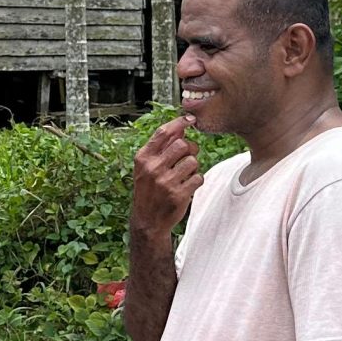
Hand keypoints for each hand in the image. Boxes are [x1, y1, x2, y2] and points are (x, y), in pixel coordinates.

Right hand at [131, 118, 201, 237]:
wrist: (148, 221)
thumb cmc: (149, 190)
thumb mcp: (145, 168)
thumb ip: (160, 149)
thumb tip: (180, 128)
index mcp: (143, 158)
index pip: (163, 133)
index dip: (179, 122)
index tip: (190, 119)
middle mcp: (152, 168)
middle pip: (182, 144)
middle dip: (190, 148)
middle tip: (188, 156)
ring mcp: (165, 182)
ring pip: (193, 161)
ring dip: (193, 166)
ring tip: (185, 174)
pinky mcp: (178, 194)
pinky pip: (198, 177)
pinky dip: (196, 180)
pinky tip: (187, 186)